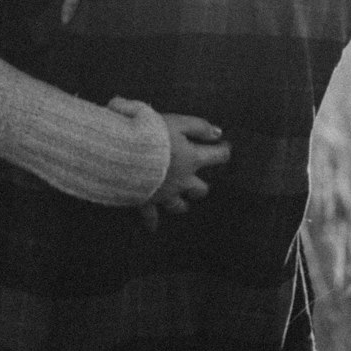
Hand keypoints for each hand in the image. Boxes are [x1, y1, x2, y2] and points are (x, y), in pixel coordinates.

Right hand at [140, 115, 229, 232]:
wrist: (125, 155)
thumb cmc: (151, 135)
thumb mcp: (177, 122)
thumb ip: (198, 127)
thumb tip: (218, 132)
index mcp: (190, 158)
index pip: (215, 156)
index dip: (223, 151)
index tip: (225, 148)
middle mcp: (181, 180)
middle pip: (200, 188)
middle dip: (201, 187)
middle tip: (200, 184)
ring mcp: (165, 193)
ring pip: (179, 205)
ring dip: (182, 205)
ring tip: (183, 205)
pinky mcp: (147, 200)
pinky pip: (150, 216)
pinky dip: (151, 221)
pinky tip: (152, 228)